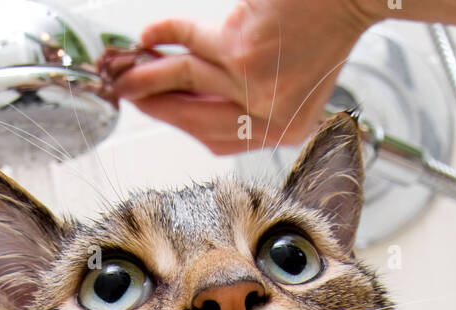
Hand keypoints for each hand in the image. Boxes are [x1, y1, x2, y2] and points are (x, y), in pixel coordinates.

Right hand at [107, 1, 374, 153]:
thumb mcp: (299, 77)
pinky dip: (167, 35)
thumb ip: (258, 95)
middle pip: (196, 120)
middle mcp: (268, 115)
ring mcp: (253, 85)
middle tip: (128, 94)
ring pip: (186, 81)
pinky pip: (191, 43)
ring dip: (150, 75)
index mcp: (284, 127)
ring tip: (127, 71)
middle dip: (157, 107)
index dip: (181, 125)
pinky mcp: (242, 51)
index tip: (156, 111)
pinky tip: (150, 36)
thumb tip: (199, 91)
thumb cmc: (328, 25)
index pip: (218, 139)